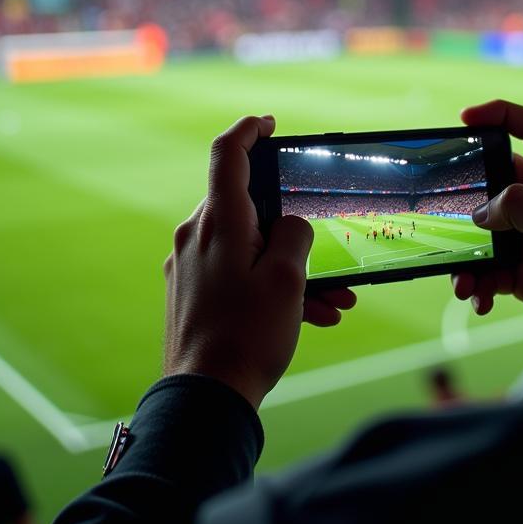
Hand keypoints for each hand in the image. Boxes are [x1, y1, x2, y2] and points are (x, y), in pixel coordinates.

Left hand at [163, 115, 356, 407]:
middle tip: (327, 251)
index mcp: (219, 222)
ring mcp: (190, 265)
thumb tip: (289, 225)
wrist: (205, 399)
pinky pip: (237, 273)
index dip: (250, 130)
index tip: (269, 123)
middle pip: (250, 209)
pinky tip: (309, 316)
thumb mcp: (289, 278)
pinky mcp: (190, 292)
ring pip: (250, 247)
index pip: (228, 154)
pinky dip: (271, 285)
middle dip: (294, 228)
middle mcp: (197, 236)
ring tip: (333, 301)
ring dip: (292, 267)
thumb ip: (295, 235)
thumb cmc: (248, 335)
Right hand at [453, 100, 522, 352]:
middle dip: (469, 203)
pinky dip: (480, 283)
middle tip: (444, 216)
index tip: (464, 119)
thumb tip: (481, 210)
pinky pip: (492, 271)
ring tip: (463, 282)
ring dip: (469, 255)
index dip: (500, 116)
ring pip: (488, 235)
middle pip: (498, 185)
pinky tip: (479, 299)